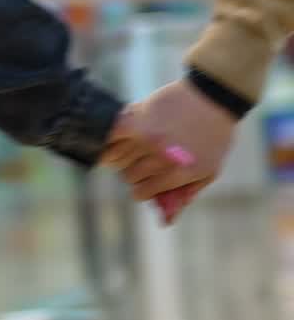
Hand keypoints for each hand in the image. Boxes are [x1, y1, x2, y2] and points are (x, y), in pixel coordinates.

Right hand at [102, 80, 238, 221]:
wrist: (212, 98)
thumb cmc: (212, 137)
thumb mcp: (208, 172)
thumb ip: (184, 195)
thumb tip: (164, 221)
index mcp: (181, 172)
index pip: (144, 191)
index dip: (142, 190)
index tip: (144, 185)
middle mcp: (162, 157)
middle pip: (129, 175)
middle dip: (134, 174)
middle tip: (142, 164)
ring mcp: (147, 137)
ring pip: (118, 157)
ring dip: (122, 156)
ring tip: (132, 149)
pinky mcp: (137, 118)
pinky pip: (110, 134)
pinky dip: (108, 139)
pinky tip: (113, 140)